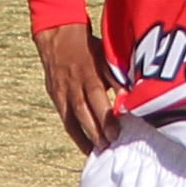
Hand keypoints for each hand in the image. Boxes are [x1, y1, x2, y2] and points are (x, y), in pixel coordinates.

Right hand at [32, 23, 120, 154]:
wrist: (58, 35)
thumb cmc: (89, 47)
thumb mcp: (105, 56)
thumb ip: (116, 77)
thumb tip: (130, 97)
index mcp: (88, 73)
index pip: (97, 98)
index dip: (106, 117)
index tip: (117, 133)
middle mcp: (73, 85)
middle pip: (84, 112)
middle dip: (97, 132)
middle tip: (110, 146)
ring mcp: (62, 92)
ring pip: (73, 119)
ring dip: (87, 137)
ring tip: (100, 151)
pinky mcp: (55, 97)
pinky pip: (66, 119)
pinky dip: (76, 135)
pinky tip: (87, 147)